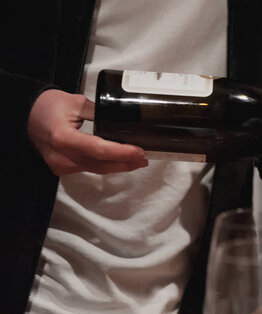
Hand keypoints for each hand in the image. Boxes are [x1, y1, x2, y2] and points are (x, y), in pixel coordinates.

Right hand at [27, 89, 147, 175]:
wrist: (24, 115)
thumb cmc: (47, 106)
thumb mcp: (76, 102)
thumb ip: (100, 113)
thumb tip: (124, 119)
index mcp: (64, 138)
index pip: (100, 150)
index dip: (122, 153)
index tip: (139, 151)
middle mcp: (62, 156)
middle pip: (101, 164)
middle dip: (125, 163)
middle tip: (144, 158)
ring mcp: (61, 165)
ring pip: (96, 169)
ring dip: (118, 166)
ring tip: (137, 161)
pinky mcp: (61, 168)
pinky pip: (88, 169)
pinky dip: (105, 165)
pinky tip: (118, 161)